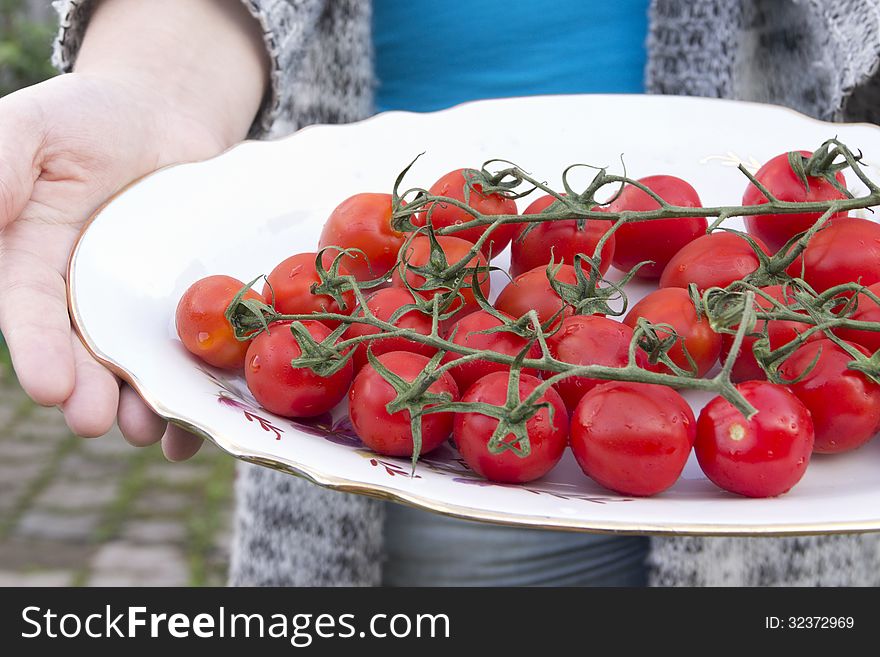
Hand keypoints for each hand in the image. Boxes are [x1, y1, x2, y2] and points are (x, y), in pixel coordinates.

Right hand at [0, 72, 227, 458]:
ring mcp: (137, 306)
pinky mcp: (188, 306)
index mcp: (30, 262)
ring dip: (143, 402)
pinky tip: (206, 421)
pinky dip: (198, 388)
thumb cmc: (89, 117)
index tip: (49, 387)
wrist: (167, 114)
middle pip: (83, 355)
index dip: (37, 352)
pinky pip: (192, 353)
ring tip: (152, 430)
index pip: (28, 314)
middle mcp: (82, 297)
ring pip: (138, 364)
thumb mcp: (32, 129)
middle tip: (96, 422)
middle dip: (88, 393)